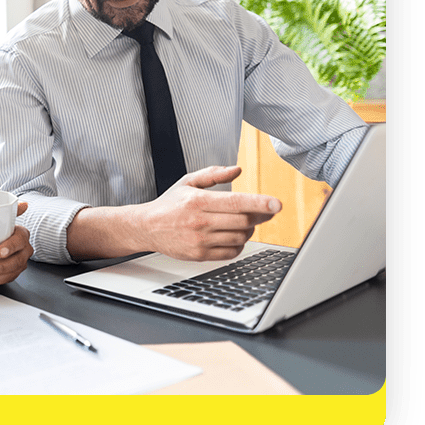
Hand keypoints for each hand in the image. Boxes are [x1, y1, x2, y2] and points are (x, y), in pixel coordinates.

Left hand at [0, 201, 32, 285]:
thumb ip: (9, 208)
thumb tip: (24, 204)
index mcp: (22, 234)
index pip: (20, 240)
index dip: (11, 246)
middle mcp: (23, 249)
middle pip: (17, 260)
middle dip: (2, 266)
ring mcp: (18, 262)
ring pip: (12, 272)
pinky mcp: (11, 272)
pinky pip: (5, 279)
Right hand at [68, 166, 281, 261]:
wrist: (147, 227)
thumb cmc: (170, 203)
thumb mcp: (188, 181)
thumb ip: (213, 174)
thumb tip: (237, 170)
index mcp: (198, 200)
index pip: (236, 202)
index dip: (260, 203)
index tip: (277, 204)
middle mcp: (199, 221)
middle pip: (243, 221)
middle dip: (259, 216)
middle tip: (265, 211)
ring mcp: (199, 240)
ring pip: (239, 237)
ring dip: (249, 230)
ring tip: (245, 222)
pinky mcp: (200, 255)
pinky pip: (231, 252)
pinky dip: (239, 244)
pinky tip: (233, 235)